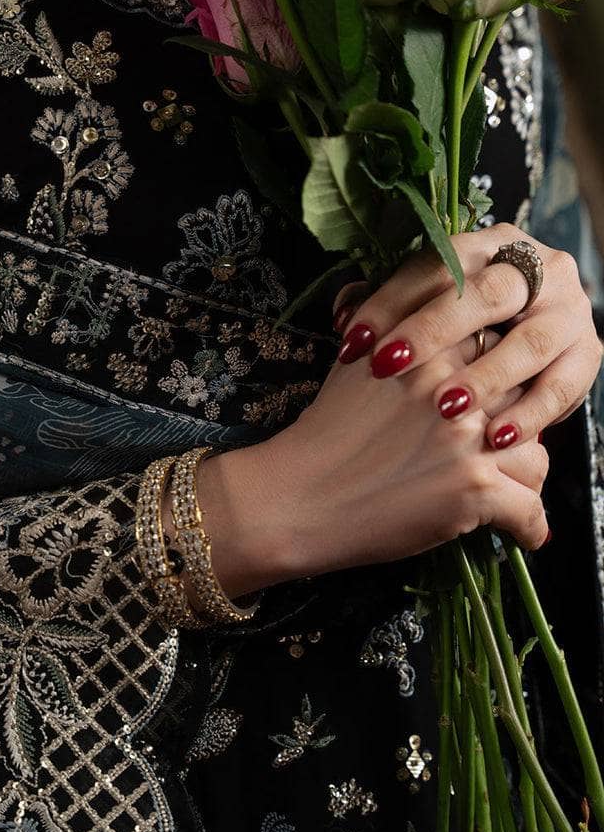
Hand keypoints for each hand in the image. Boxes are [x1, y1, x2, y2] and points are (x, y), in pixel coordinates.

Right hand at [206, 322, 548, 594]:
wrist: (295, 497)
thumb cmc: (318, 435)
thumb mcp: (349, 363)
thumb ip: (379, 329)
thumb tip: (365, 297)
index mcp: (432, 349)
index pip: (498, 353)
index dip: (496, 380)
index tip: (489, 404)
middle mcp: (458, 387)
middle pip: (524, 402)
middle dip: (516, 428)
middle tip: (497, 451)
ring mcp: (471, 439)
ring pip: (536, 457)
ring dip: (523, 478)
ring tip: (508, 492)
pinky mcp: (476, 490)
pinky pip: (530, 511)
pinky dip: (528, 529)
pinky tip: (520, 534)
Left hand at [331, 223, 602, 449]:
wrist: (531, 334)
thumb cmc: (458, 326)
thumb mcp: (425, 306)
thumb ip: (386, 307)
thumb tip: (343, 316)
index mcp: (487, 246)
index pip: (435, 265)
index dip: (390, 302)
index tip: (352, 340)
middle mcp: (536, 268)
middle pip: (487, 293)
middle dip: (433, 330)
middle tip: (388, 367)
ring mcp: (567, 310)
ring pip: (531, 340)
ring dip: (486, 377)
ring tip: (445, 407)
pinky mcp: (588, 353)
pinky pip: (563, 386)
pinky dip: (529, 414)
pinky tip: (496, 438)